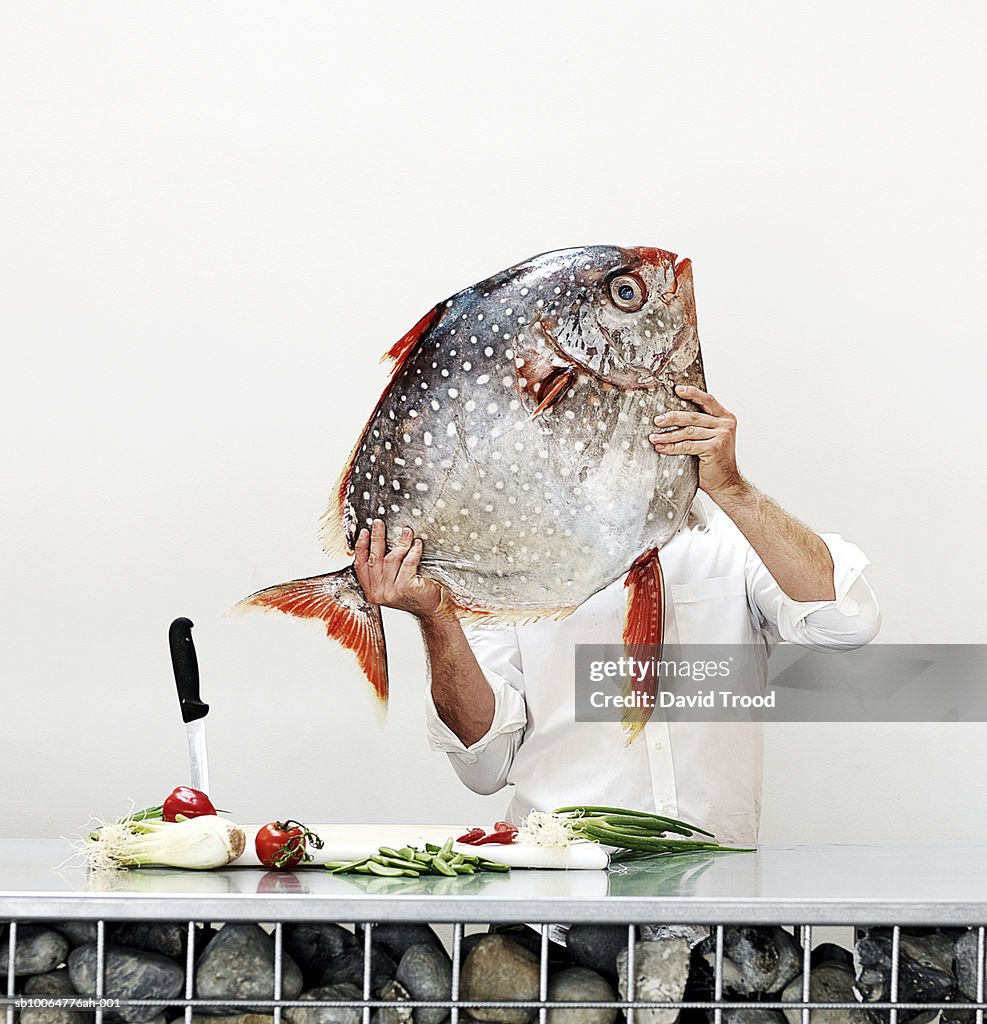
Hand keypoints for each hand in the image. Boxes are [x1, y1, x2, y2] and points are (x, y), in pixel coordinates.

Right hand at [353, 518, 447, 618]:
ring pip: (391, 559)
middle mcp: (378, 592)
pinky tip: (417, 543)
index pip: (360, 565)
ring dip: (400, 542)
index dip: (361, 547)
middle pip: (374, 559)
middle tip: (379, 523)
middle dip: (376, 538)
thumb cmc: (414, 594)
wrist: (432, 610)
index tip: (364, 532)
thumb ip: (383, 570)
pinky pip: (408, 563)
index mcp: (371, 590)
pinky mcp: (406, 587)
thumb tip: (379, 542)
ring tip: (406, 531)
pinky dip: (413, 551)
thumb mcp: (392, 584)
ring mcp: (391, 591)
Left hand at [648, 384, 745, 499]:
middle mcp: (725, 424)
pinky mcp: (714, 448)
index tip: (677, 389)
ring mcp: (721, 436)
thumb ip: (701, 426)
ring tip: (653, 437)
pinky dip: (672, 447)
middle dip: (672, 417)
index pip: (707, 400)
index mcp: (726, 418)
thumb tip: (673, 416)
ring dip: (668, 435)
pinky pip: (687, 445)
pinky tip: (661, 448)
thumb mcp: (711, 438)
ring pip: (688, 431)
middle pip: (694, 416)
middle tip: (657, 420)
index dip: (692, 393)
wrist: (726, 483)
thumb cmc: (714, 461)